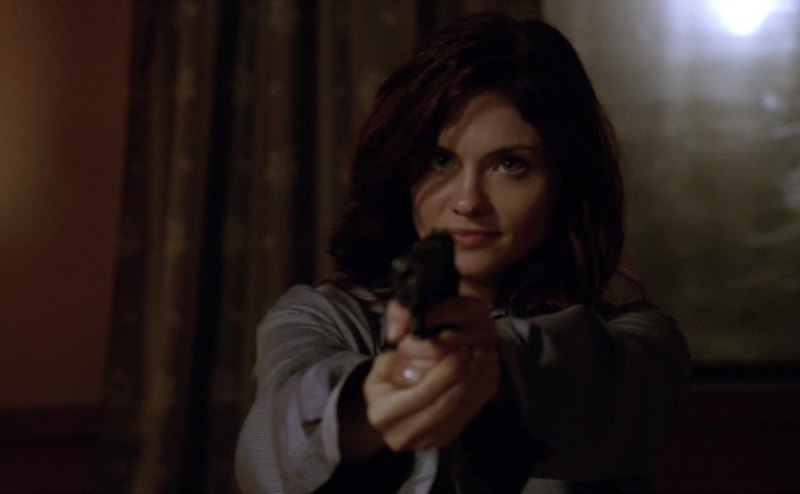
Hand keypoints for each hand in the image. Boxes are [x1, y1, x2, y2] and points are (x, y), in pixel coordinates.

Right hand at [362, 297, 499, 450]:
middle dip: (466, 376)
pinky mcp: (444, 440)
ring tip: (488, 359)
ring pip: (461, 412)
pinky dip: (481, 393)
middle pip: (447, 405)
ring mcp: (426, 442)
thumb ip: (405, 355)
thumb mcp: (384, 364)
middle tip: (480, 352)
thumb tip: (435, 345)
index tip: (461, 350)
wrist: (387, 411)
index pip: (425, 393)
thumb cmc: (385, 382)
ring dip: (478, 384)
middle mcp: (404, 435)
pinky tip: (488, 373)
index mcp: (385, 414)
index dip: (446, 372)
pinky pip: (468, 416)